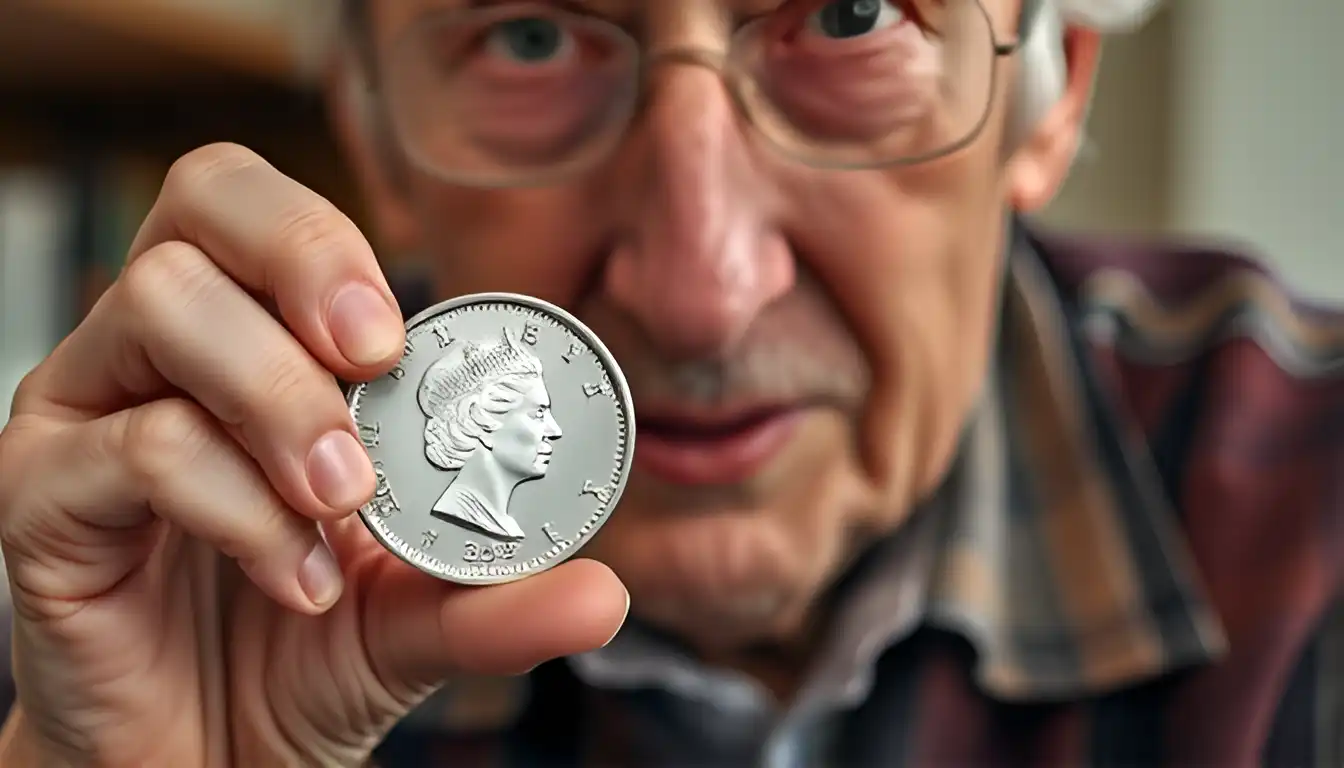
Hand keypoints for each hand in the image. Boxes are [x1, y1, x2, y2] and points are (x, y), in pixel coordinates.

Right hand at [0, 144, 627, 766]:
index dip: (329, 241)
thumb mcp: (417, 611)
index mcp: (240, 336)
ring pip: (159, 307)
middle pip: (202, 206)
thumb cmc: (297, 650)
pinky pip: (134, 448)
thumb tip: (605, 594)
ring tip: (344, 502)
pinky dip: (238, 508)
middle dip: (306, 264)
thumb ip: (499, 594)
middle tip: (375, 365)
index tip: (398, 340)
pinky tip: (296, 578)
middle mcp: (153, 352)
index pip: (261, 207)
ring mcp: (85, 414)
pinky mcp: (41, 497)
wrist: (204, 753)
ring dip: (280, 400)